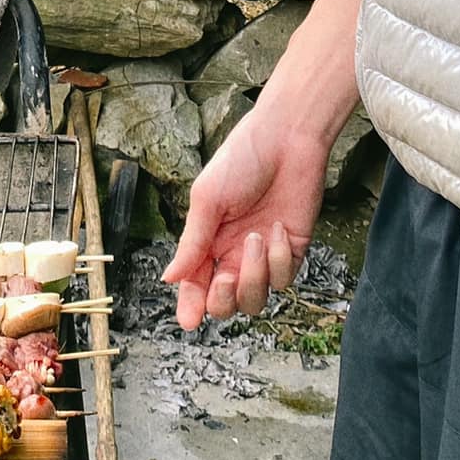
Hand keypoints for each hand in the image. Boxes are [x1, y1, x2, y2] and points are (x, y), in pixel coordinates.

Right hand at [162, 105, 328, 329]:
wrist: (287, 138)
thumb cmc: (241, 159)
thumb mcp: (207, 199)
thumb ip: (192, 242)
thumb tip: (168, 278)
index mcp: (208, 241)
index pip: (195, 285)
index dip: (190, 306)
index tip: (189, 321)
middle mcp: (234, 253)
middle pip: (226, 303)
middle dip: (224, 299)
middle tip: (225, 276)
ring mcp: (263, 254)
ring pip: (256, 298)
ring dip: (255, 276)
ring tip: (256, 237)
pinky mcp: (291, 250)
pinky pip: (284, 278)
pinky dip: (279, 258)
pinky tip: (277, 228)